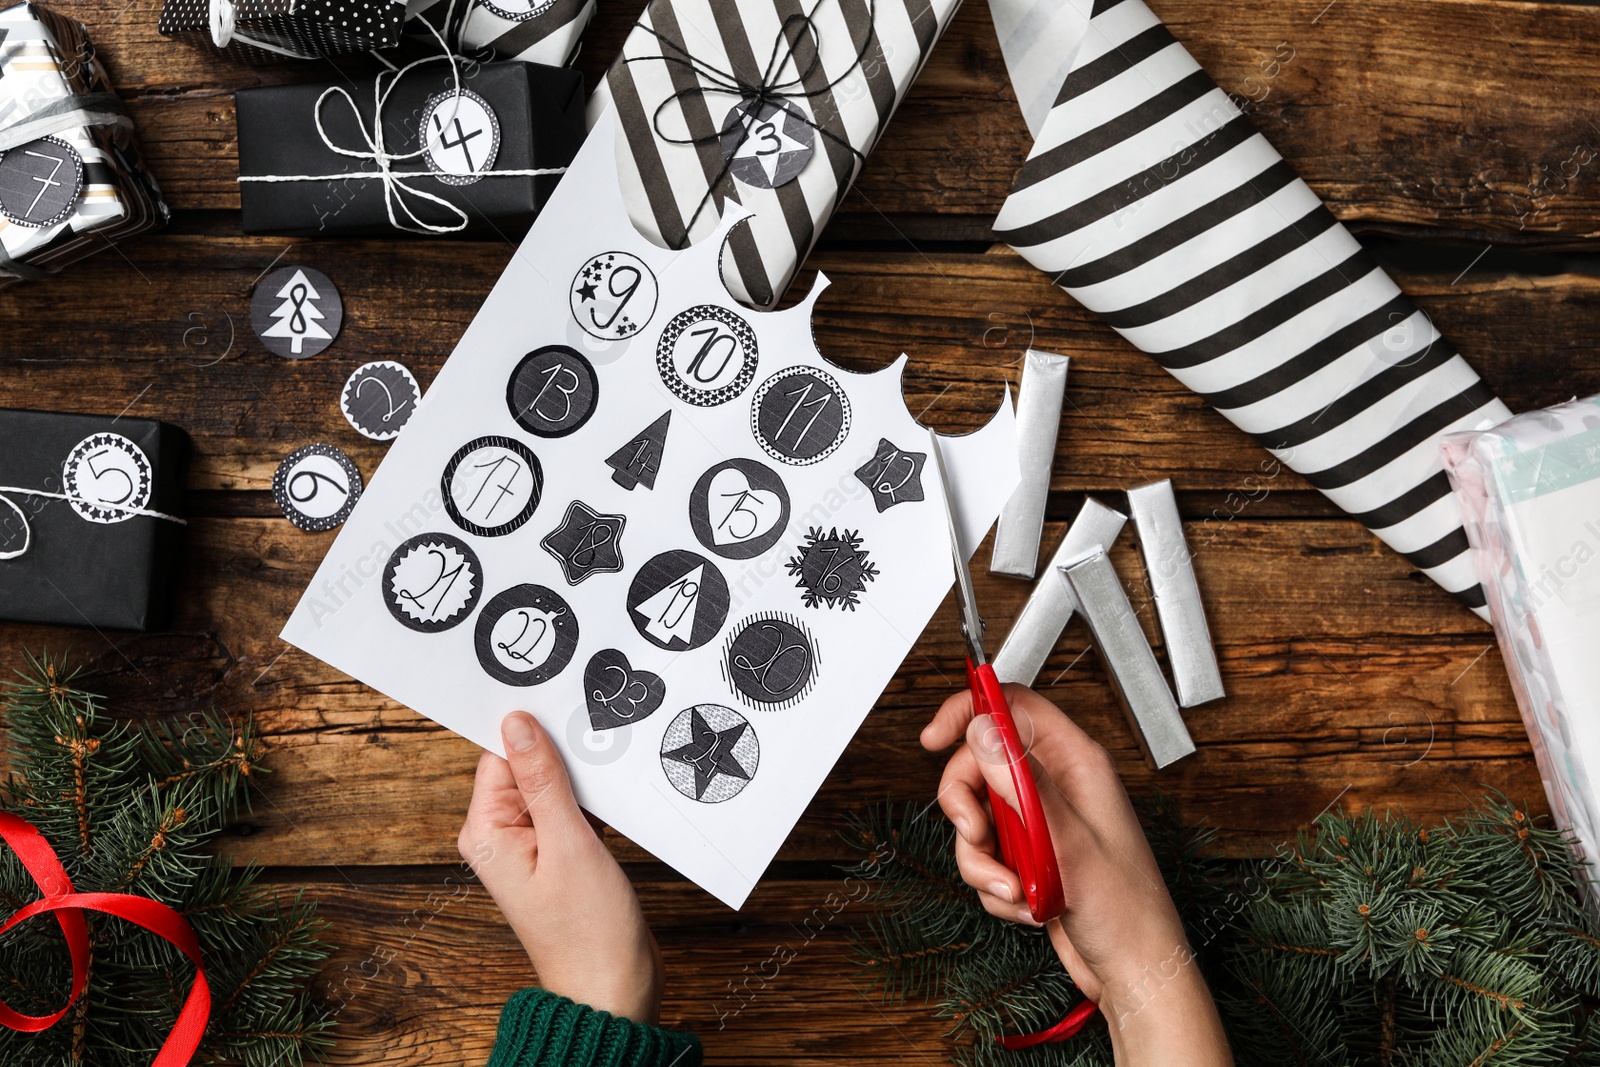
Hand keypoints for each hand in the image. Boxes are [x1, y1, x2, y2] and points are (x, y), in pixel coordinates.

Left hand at [458, 712, 663, 1023]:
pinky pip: (572, 808)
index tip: (567, 707)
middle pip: (528, 766)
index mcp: (487, 831)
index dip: (536, 730)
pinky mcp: (561, 854)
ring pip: (556, 785)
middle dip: (564, 752)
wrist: (614, 990)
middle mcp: (503, 835)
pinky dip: (595, 800)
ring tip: (614, 775)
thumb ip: (543, 780)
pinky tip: (618, 800)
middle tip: (600, 741)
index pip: (501, 755)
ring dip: (584, 777)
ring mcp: (532, 845)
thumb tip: (518, 722)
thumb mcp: (569, 843)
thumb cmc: (588, 932)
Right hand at [922, 686, 1229, 1063]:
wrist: (1132, 971)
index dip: (971, 711)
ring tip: (1014, 887)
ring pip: (977, 818)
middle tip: (976, 834)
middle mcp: (1056, 787)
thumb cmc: (1126, 909)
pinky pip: (985, 857)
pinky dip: (994, 885)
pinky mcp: (1030, 857)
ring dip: (982, 860)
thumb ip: (1021, 781)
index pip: (1014, 709)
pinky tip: (1026, 903)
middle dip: (966, 806)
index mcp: (1075, 764)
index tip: (936, 736)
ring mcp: (1040, 824)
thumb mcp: (1067, 840)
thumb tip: (984, 728)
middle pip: (980, 766)